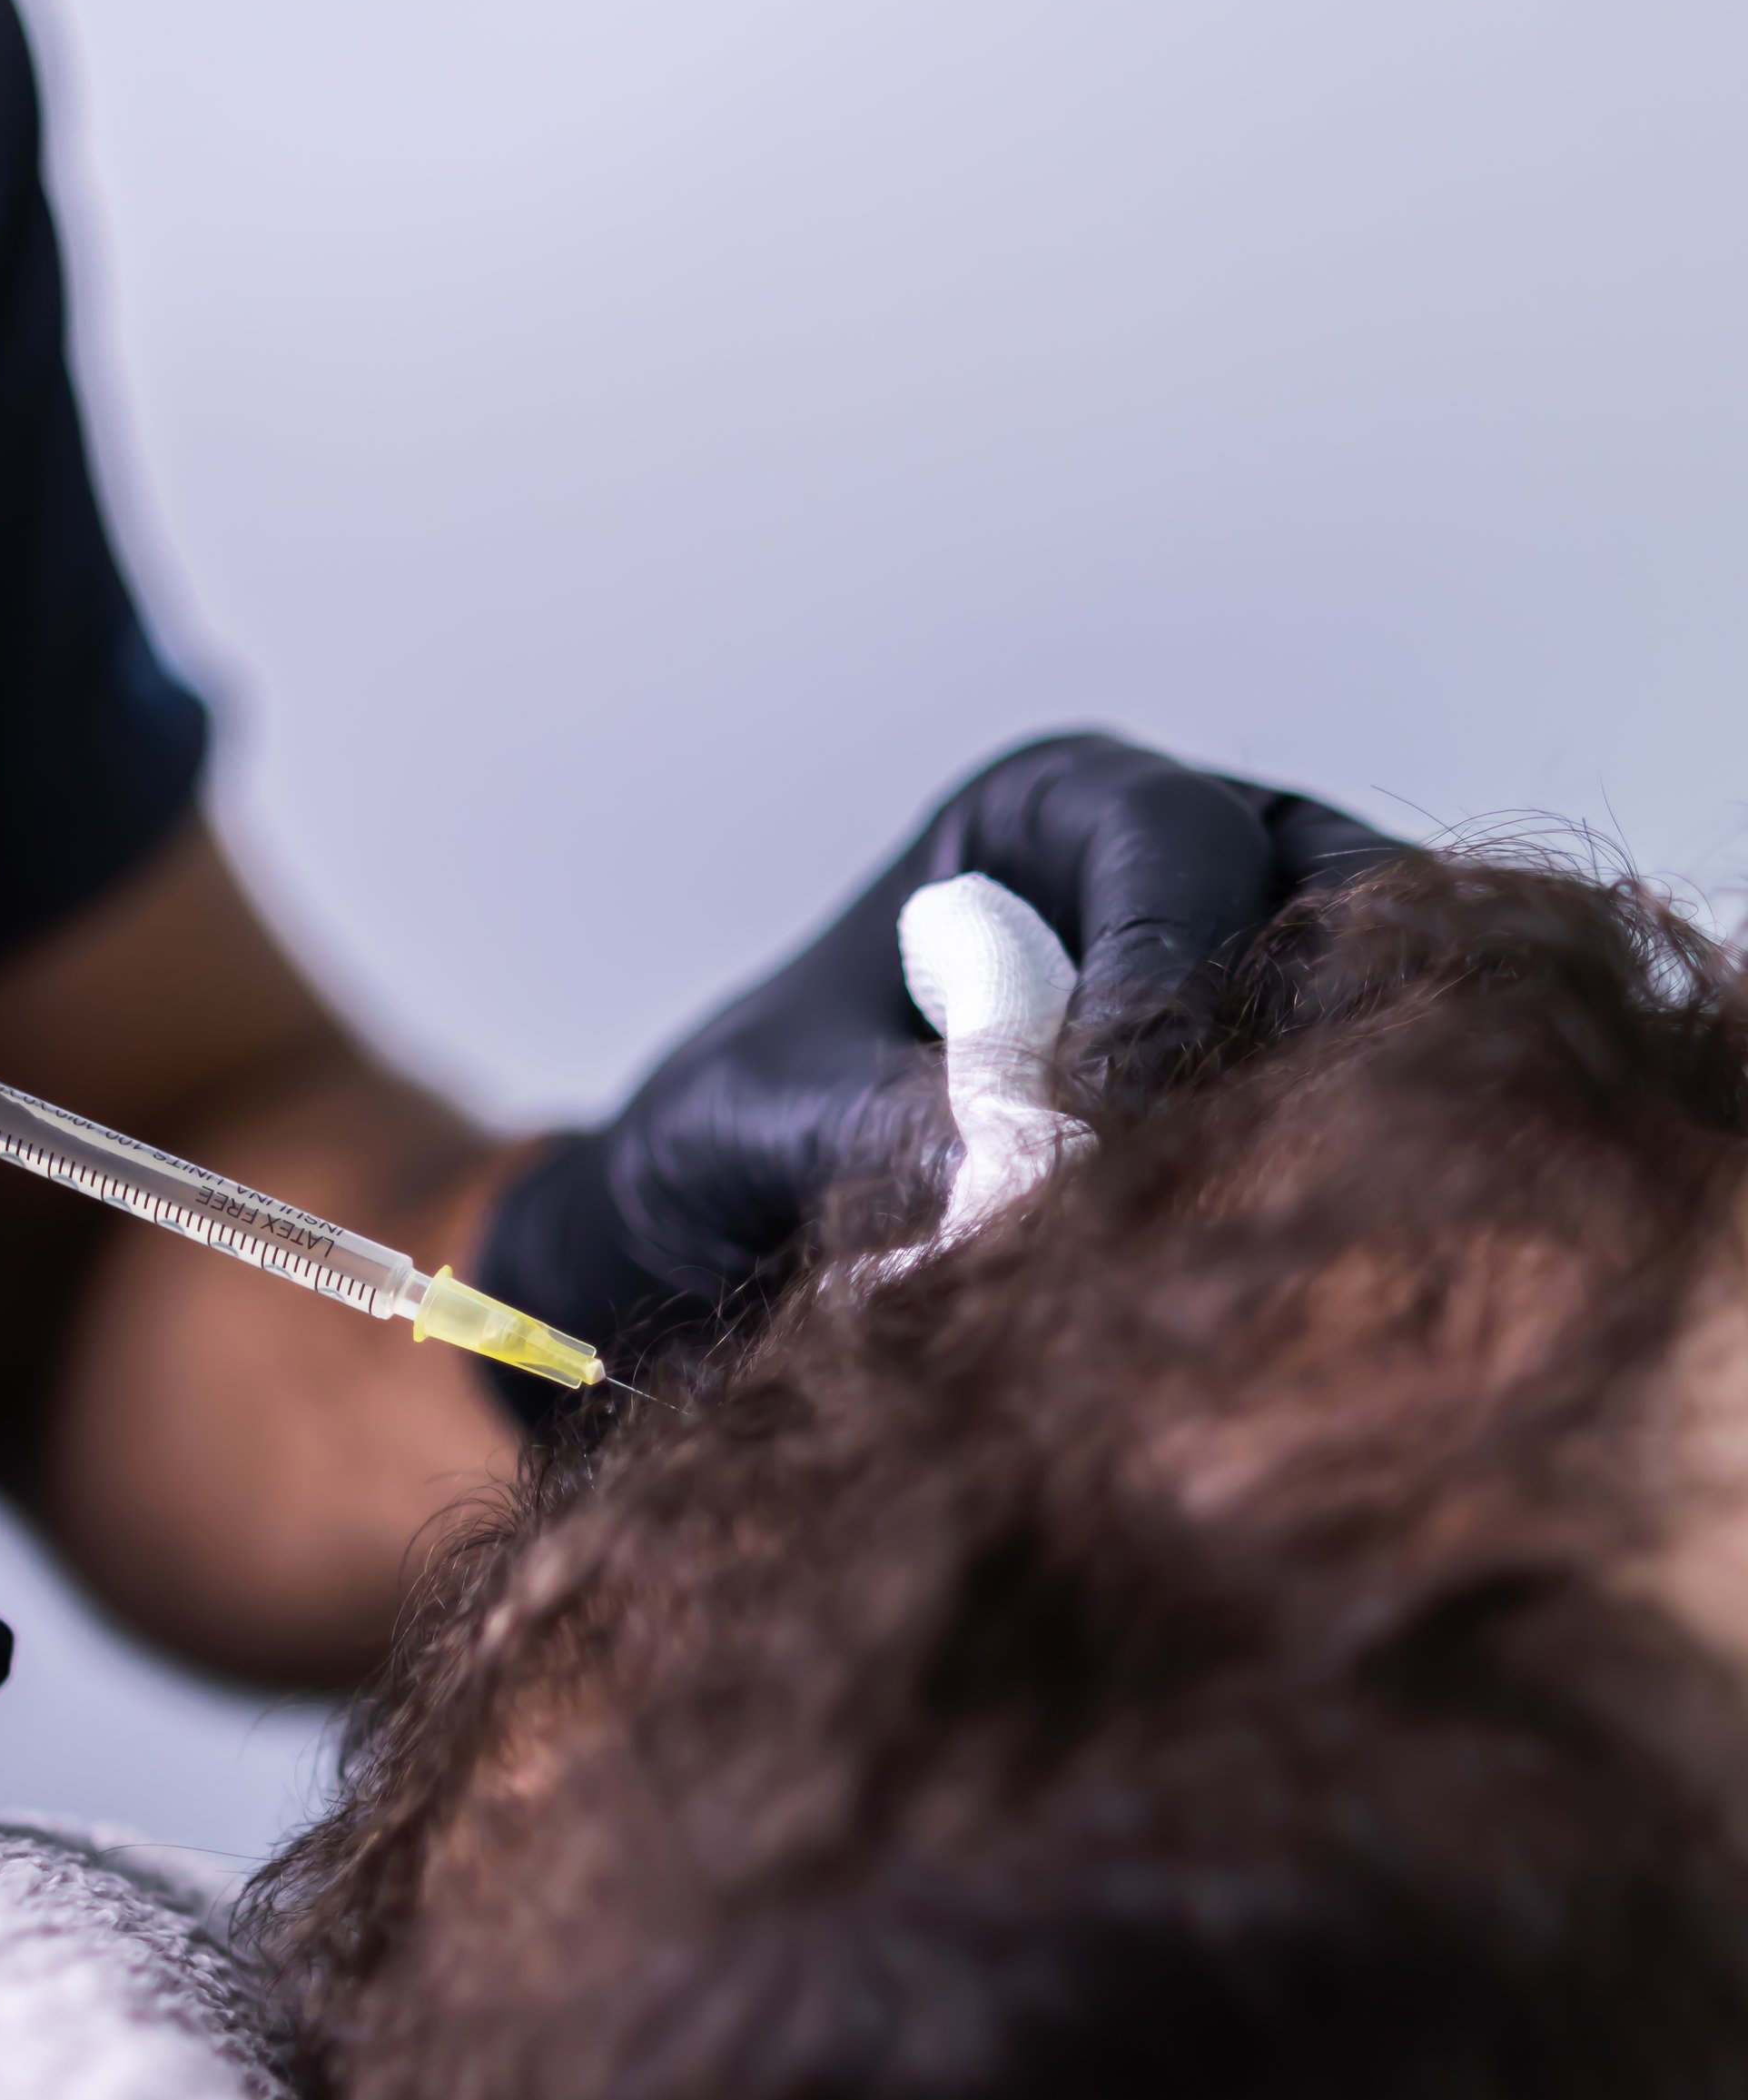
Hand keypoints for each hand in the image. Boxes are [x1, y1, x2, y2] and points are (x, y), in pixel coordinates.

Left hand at [475, 732, 1402, 1402]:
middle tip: (1230, 1193)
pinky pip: (1358, 1131)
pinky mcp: (1283, 1117)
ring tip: (1270, 1250)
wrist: (724, 1248)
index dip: (1166, 968)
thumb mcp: (759, 1120)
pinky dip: (1333, 1193)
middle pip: (1321, 911)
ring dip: (1334, 1126)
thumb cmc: (729, 1143)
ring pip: (1373, 1024)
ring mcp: (1257, 989)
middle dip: (1282, 1049)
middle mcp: (1183, 869)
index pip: (1166, 845)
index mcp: (1051, 811)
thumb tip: (1019, 1175)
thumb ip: (880, 1127)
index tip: (1124, 1109)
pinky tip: (1291, 1288)